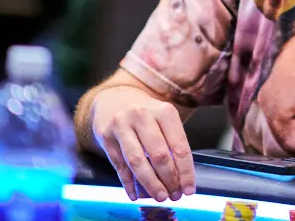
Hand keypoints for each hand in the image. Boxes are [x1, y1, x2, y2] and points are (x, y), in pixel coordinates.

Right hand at [91, 85, 194, 201]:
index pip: (179, 147)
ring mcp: (121, 125)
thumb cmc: (146, 113)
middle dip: (169, 180)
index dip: (186, 172)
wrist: (114, 98)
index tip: (189, 189)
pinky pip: (119, 165)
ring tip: (159, 196)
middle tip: (174, 195)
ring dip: (150, 184)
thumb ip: (172, 142)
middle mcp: (142, 115)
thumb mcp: (163, 118)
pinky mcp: (105, 135)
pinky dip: (129, 183)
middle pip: (159, 155)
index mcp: (163, 111)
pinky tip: (135, 194)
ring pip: (137, 162)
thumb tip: (182, 177)